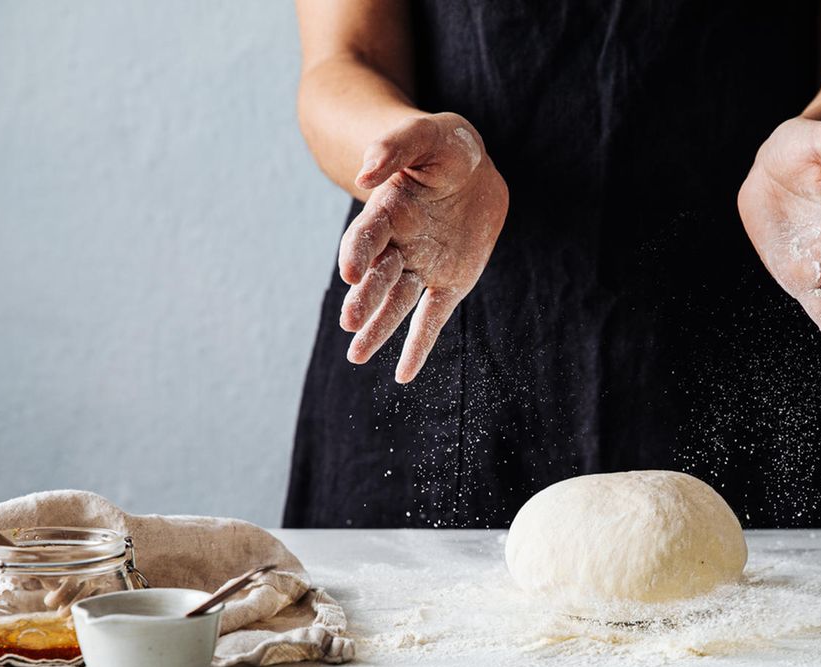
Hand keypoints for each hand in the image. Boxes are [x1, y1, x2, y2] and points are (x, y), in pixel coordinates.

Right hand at [338, 112, 508, 380]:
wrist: (471, 169)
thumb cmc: (444, 146)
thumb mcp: (426, 136)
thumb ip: (395, 148)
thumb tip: (367, 175)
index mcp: (388, 210)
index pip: (367, 234)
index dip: (358, 251)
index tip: (350, 271)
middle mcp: (398, 244)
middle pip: (378, 275)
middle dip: (364, 298)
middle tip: (350, 323)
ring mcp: (422, 266)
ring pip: (397, 302)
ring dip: (379, 328)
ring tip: (357, 355)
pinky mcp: (449, 283)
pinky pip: (432, 319)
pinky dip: (419, 346)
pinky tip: (404, 376)